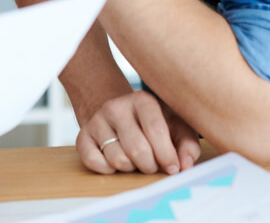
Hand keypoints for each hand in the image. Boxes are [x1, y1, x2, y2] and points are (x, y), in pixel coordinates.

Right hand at [76, 90, 200, 174]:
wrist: (117, 113)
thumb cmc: (152, 123)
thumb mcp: (175, 126)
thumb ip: (187, 144)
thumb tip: (185, 166)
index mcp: (142, 100)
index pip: (156, 131)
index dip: (167, 155)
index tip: (172, 168)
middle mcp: (116, 107)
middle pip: (137, 149)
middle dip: (149, 166)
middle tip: (152, 165)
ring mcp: (96, 121)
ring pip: (117, 159)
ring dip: (130, 168)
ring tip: (134, 160)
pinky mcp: (82, 136)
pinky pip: (93, 162)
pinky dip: (107, 170)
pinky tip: (116, 162)